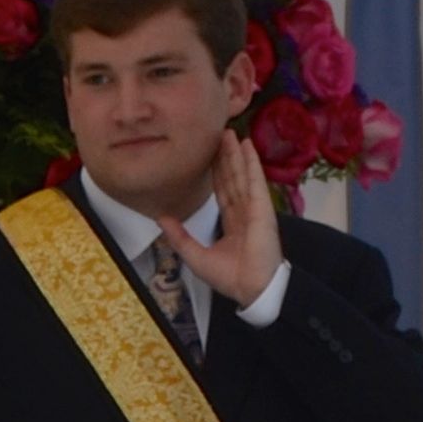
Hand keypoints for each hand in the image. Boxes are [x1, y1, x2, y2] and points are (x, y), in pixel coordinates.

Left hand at [163, 129, 281, 309]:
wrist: (251, 288)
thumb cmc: (229, 277)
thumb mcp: (195, 255)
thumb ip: (179, 236)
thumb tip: (160, 218)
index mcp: (232, 222)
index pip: (222, 191)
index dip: (216, 172)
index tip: (208, 154)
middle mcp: (244, 211)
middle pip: (232, 178)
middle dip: (225, 157)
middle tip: (219, 134)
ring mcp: (254, 208)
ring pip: (241, 175)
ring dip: (236, 153)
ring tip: (230, 133)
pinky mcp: (262, 207)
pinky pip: (254, 180)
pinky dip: (251, 162)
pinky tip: (247, 146)